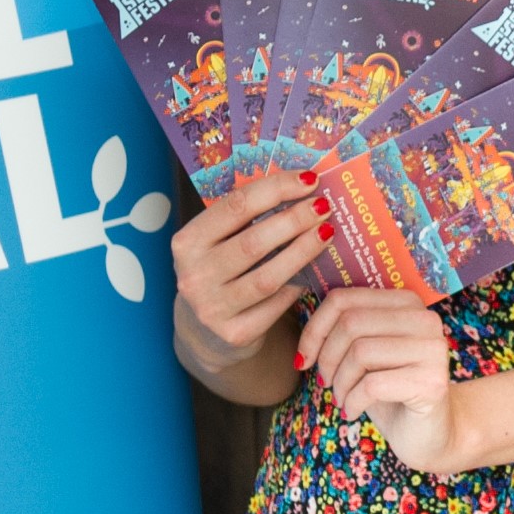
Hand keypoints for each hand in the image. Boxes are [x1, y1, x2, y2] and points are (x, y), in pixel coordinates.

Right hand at [171, 167, 332, 372]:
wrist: (204, 329)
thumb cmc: (219, 271)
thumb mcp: (216, 243)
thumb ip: (244, 220)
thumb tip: (297, 186)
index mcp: (186, 242)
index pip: (235, 206)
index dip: (275, 189)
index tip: (308, 180)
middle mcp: (193, 275)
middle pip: (253, 242)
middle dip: (294, 220)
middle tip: (323, 207)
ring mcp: (212, 308)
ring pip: (268, 276)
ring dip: (303, 251)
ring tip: (326, 233)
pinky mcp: (235, 333)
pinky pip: (276, 305)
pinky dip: (297, 285)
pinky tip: (312, 272)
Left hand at [297, 287, 460, 474]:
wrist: (426, 433)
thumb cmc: (386, 387)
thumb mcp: (361, 351)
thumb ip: (342, 325)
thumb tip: (297, 308)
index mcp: (406, 301)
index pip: (343, 299)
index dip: (314, 329)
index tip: (304, 357)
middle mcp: (425, 319)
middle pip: (350, 324)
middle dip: (326, 357)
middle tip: (325, 382)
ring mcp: (433, 349)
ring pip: (360, 352)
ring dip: (339, 382)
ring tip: (341, 397)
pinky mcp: (432, 383)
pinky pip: (372, 384)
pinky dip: (352, 401)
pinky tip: (352, 411)